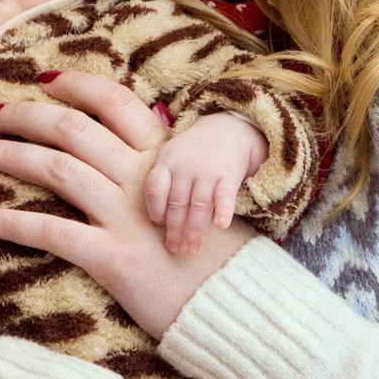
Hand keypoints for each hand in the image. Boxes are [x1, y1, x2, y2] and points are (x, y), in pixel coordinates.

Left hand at [0, 73, 253, 337]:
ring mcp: (128, 218)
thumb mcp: (202, 198)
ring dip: (8, 155)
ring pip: (56, 168)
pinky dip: (10, 223)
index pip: (115, 103)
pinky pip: (50, 232)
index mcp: (164, 160)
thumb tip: (148, 139)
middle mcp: (143, 180)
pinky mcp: (114, 259)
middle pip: (73, 128)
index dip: (76, 85)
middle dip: (25, 115)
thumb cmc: (220, 257)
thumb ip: (168, 170)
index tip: (44, 79)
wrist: (240, 307)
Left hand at [143, 115, 262, 256]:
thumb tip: (150, 222)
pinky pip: (225, 194)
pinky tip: (221, 226)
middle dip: (175, 229)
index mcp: (165, 162)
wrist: (227, 129)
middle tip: (175, 249)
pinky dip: (224, 210)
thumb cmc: (191, 153)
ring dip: (195, 229)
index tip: (157, 228)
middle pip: (176, 202)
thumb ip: (160, 184)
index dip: (155, 209)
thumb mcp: (169, 158)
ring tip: (192, 250)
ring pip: (199, 204)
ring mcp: (206, 169)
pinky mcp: (229, 173)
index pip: (154, 187)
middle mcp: (184, 166)